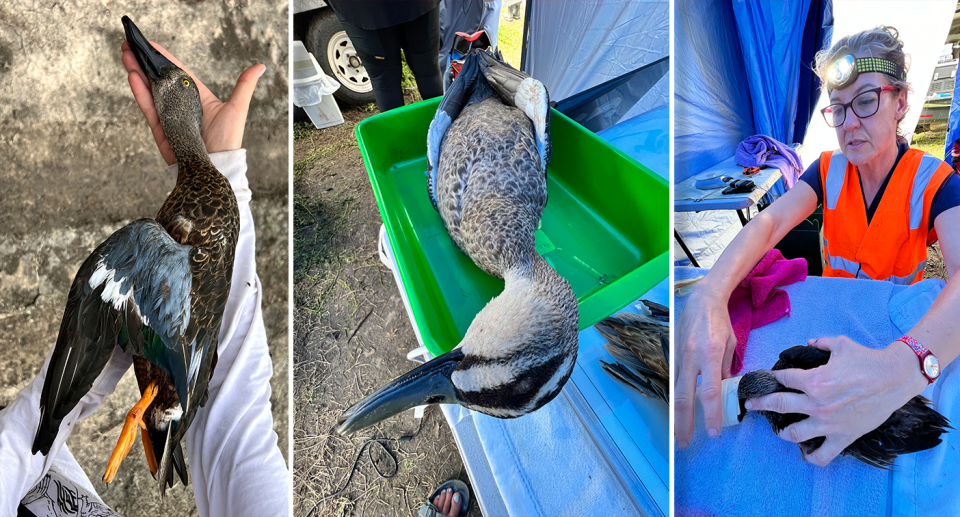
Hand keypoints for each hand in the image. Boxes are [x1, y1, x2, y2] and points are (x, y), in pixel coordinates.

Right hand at [120, 40, 264, 165]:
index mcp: (198, 98)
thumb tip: (260, 66)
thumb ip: (244, 85)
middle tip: (130, 46)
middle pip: (159, 80)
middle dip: (145, 63)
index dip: (165, 59)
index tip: (151, 45)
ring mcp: (169, 116)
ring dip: (138, 73)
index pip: (178, 73)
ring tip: (126, 56)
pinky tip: (133, 77)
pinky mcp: (161, 129)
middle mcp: (182, 105)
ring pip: (150, 91)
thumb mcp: (238, 108)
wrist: (217, 167)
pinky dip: (140, 93)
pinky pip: (149, 108)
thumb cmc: (228, 140)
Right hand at [674, 287, 737, 448]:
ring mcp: (678, 357)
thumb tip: (723, 391)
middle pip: (684, 397)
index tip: (712, 432)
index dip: (710, 414)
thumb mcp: (729, 345)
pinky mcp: (672, 356)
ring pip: (675, 391)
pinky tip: (677, 412)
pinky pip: (674, 381)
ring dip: (677, 415)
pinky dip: (676, 399)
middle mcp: (690, 358)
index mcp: (708, 354)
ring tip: (679, 434)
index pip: (709, 391)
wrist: (701, 300)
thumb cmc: (719, 322)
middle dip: (684, 423)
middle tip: (684, 443)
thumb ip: (724, 369)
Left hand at [745, 336, 927, 465]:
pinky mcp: (843, 437)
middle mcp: (817, 404)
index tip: (766, 378)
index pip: (783, 379)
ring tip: (778, 429)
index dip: (772, 377)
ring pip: (793, 434)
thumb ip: (819, 342)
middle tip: (750, 403)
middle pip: (778, 405)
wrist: (895, 378)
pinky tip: (805, 452)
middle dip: (760, 403)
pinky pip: (822, 455)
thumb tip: (808, 341)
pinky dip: (811, 457)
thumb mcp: (840, 344)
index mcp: (814, 380)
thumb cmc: (867, 360)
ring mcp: (828, 423)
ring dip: (782, 432)